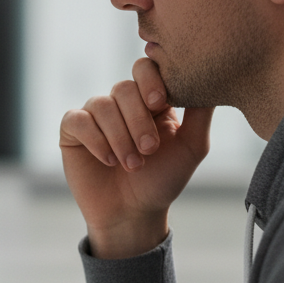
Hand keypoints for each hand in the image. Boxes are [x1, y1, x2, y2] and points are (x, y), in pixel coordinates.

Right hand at [59, 58, 213, 258]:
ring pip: (101, 105)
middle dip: (138, 120)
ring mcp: (94, 115)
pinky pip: (77, 120)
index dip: (150, 81)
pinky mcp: (72, 131)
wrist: (132, 213)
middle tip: (150, 149)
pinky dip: (95, 140)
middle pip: (123, 88)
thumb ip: (201, 113)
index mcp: (148, 99)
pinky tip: (108, 160)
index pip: (145, 69)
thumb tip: (210, 79)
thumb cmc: (163, 180)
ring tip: (132, 164)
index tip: (159, 103)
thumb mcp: (192, 147)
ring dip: (119, 137)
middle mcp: (120, 103)